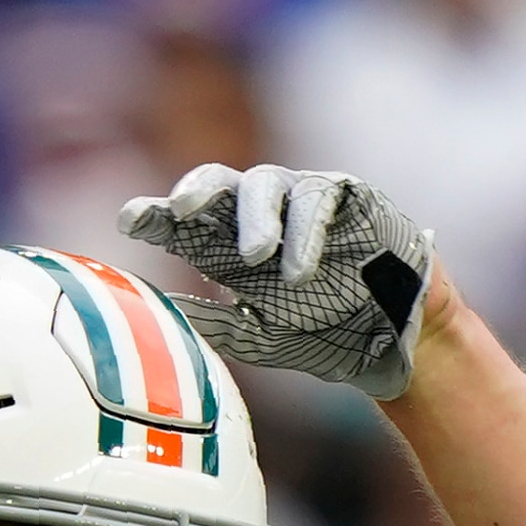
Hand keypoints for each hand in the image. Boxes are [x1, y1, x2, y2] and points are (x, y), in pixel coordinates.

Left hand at [118, 162, 435, 399]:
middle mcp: (260, 215)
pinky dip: (306, 230)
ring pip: (266, 183)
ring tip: (254, 257)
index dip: (156, 216)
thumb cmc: (325, 335)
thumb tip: (166, 310)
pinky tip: (298, 268)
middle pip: (218, 184)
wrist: (394, 342)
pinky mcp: (348, 195)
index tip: (130, 221)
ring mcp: (303, 200)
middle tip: (180, 211)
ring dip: (257, 217)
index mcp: (229, 247)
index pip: (185, 222)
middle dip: (196, 191)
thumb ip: (218, 324)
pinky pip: (320, 195)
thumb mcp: (262, 338)